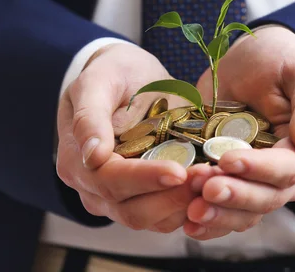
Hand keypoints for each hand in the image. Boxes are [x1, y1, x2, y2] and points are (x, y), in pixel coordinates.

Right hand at [56, 43, 196, 232]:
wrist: (128, 76)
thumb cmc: (112, 73)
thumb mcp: (97, 81)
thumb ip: (90, 116)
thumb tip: (92, 156)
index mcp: (77, 163)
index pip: (111, 181)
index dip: (145, 179)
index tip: (179, 170)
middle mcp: (94, 190)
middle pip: (132, 210)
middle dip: (173, 197)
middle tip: (208, 176)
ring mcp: (119, 199)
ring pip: (154, 220)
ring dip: (187, 205)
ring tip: (217, 180)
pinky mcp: (146, 198)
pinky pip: (168, 215)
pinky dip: (192, 205)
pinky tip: (214, 186)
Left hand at [183, 26, 294, 239]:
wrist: (251, 58)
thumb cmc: (281, 59)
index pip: (289, 169)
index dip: (258, 169)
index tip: (227, 160)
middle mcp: (290, 172)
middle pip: (266, 197)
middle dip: (234, 194)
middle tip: (200, 185)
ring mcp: (261, 180)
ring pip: (246, 212)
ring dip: (218, 212)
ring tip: (190, 208)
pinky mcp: (236, 181)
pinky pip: (227, 210)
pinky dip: (210, 222)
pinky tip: (189, 224)